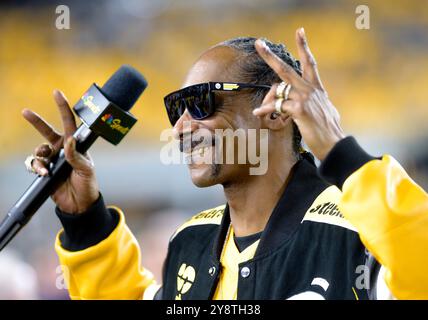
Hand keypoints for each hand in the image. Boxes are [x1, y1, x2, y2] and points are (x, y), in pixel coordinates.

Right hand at [23, 90, 98, 213]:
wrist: (79, 204)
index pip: (70, 122)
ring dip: (39, 156)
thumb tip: (69, 141)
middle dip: (36, 121)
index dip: (63, 107)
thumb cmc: (87, 184)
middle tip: (25, 112)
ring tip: (47, 167)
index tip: (56, 92)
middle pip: (47, 131)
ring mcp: (53, 159)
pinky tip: (44, 173)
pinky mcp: (45, 170)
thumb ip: (76, 155)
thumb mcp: (86, 169)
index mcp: (76, 145)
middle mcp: (63, 149)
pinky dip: (36, 167)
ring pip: (38, 149)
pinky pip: (34, 163)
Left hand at [253, 28, 344, 160]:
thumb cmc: (327, 131)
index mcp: (316, 88)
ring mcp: (305, 98)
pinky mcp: (300, 110)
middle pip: (286, 68)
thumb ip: (313, 102)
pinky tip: (259, 112)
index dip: (304, 46)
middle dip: (270, 56)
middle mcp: (310, 90)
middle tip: (259, 44)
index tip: (299, 31)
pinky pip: (277, 106)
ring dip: (267, 99)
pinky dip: (266, 109)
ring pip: (278, 89)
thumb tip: (302, 103)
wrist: (334, 144)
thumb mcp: (324, 111)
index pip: (309, 63)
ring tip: (262, 109)